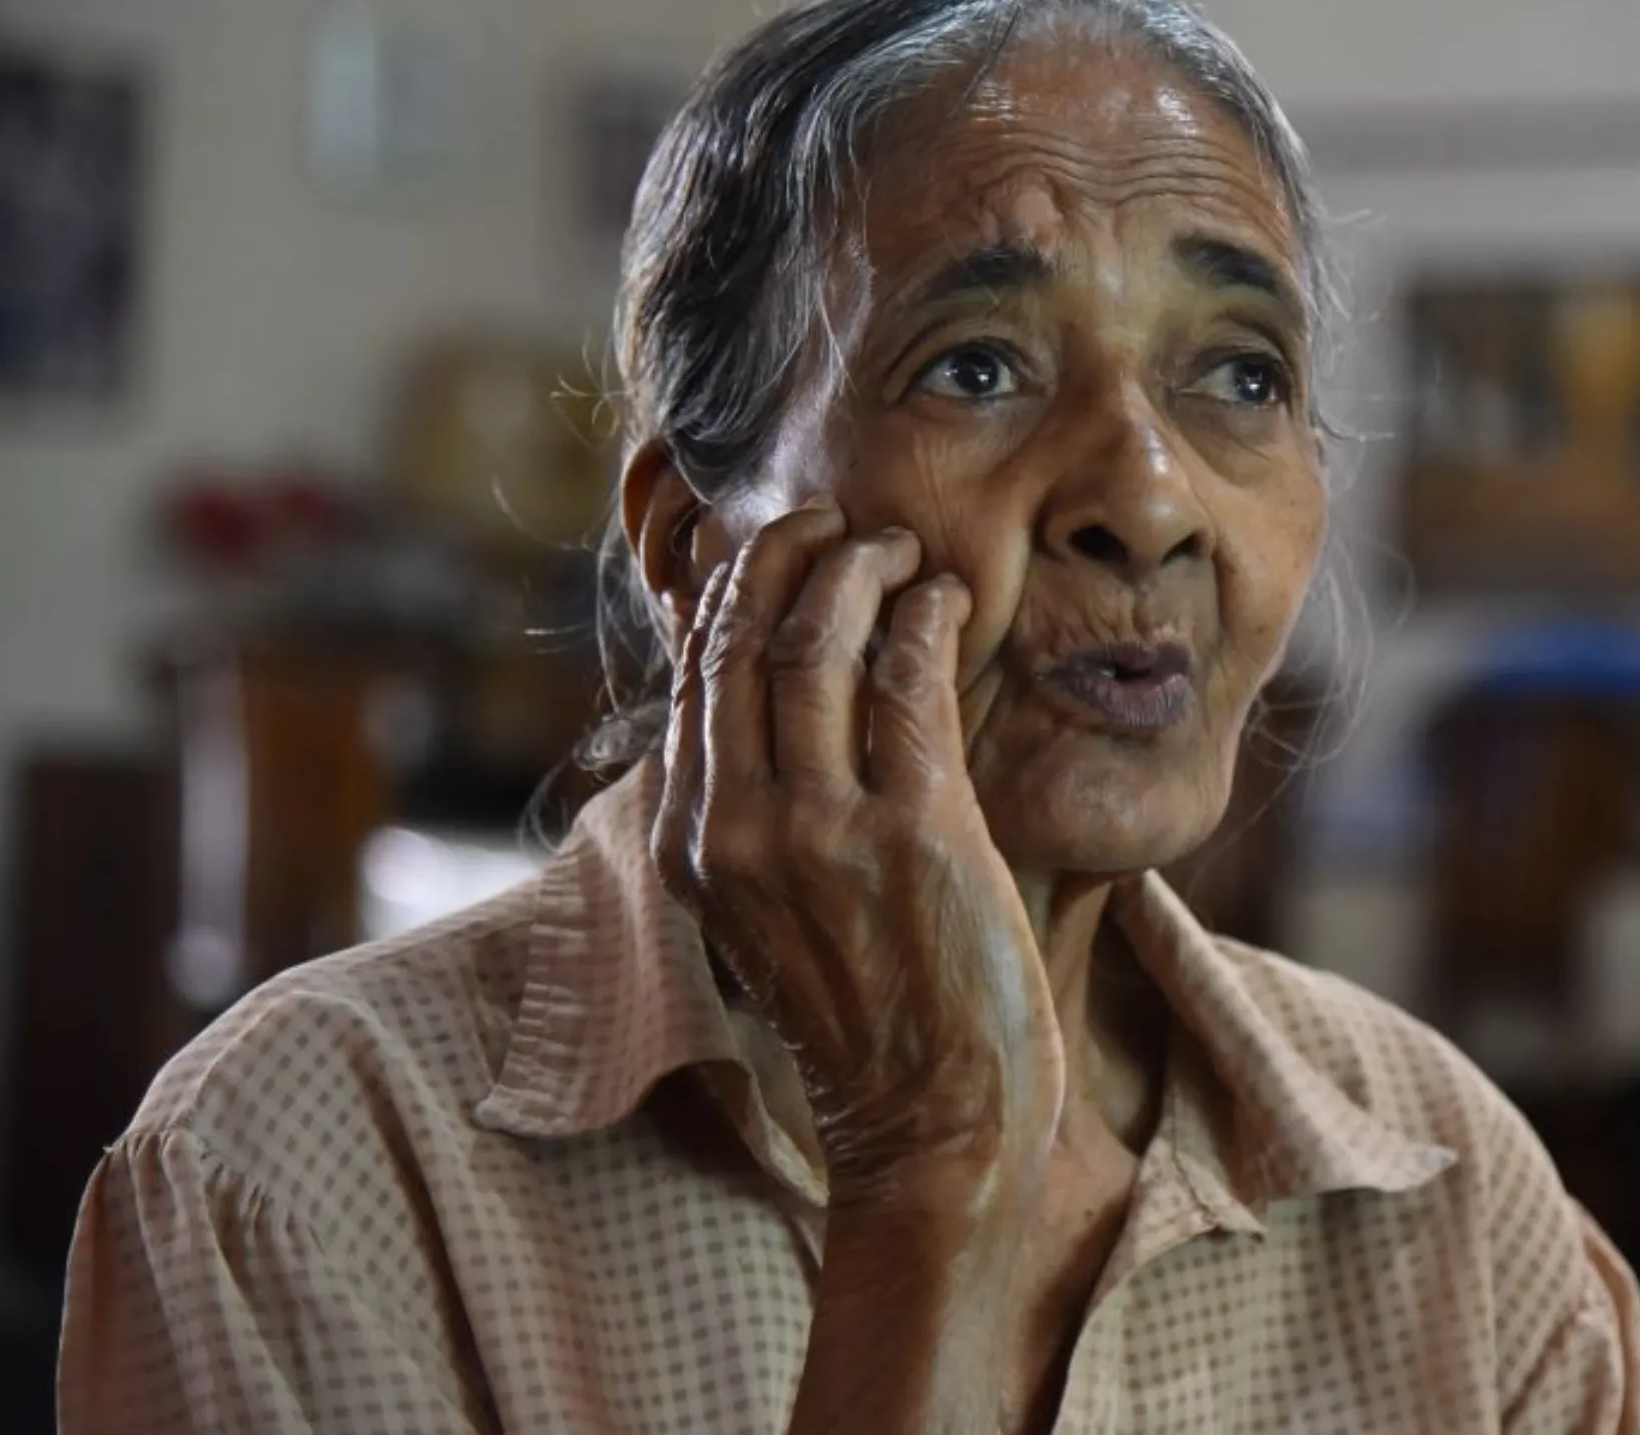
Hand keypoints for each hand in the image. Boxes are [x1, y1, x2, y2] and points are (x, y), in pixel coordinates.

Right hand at [652, 501, 1064, 1210]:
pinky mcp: (915, 835)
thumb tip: (757, 682)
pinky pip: (910, 682)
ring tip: (900, 551)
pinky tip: (948, 601)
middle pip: (744, 638)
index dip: (734, 580)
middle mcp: (737, 830)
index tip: (776, 534)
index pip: (696, 670)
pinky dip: (928, 618)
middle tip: (837, 519)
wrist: (932, 1119)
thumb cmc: (868, 1004)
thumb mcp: (770, 903)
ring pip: (819, 643)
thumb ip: (757, 801)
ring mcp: (822, 833)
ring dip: (863, 570)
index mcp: (691, 843)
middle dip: (790, 552)